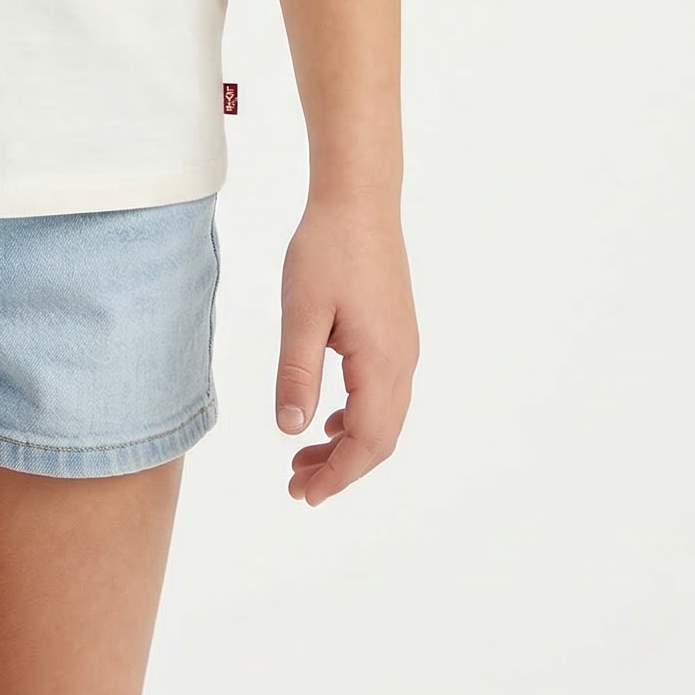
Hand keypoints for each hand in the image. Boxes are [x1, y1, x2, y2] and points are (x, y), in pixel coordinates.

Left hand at [274, 194, 417, 505]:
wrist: (360, 199)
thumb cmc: (327, 248)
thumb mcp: (301, 312)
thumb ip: (296, 373)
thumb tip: (292, 430)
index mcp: (381, 362)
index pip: (366, 442)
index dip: (337, 476)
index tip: (303, 496)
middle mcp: (402, 361)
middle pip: (380, 439)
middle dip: (341, 469)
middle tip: (296, 486)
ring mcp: (403, 347)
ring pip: (383, 418)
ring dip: (347, 444)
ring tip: (304, 459)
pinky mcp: (395, 333)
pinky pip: (383, 393)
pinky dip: (356, 416)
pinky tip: (327, 417)